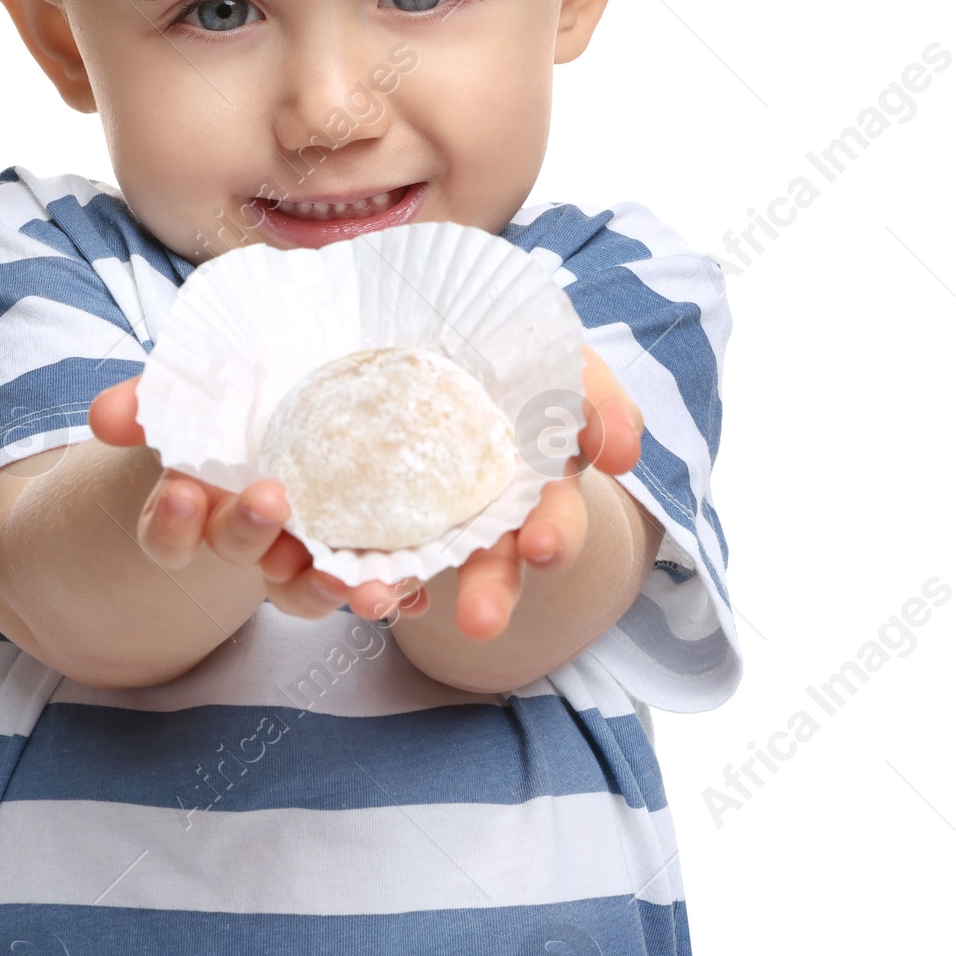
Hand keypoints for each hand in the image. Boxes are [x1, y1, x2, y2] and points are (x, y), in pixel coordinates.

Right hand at [89, 377, 379, 619]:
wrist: (316, 425)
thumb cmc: (237, 410)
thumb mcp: (198, 397)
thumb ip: (154, 402)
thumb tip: (102, 414)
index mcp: (201, 505)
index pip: (170, 531)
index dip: (172, 523)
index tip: (183, 496)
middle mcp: (249, 541)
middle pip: (240, 553)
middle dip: (249, 534)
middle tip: (271, 500)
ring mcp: (304, 557)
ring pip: (303, 590)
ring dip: (323, 588)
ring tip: (350, 580)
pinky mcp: (359, 563)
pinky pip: (371, 587)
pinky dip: (391, 591)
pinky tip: (411, 587)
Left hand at [342, 344, 643, 640]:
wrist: (432, 334)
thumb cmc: (511, 354)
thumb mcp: (561, 362)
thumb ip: (598, 398)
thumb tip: (623, 453)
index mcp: (538, 484)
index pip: (555, 518)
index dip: (555, 535)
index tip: (542, 546)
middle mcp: (487, 514)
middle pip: (493, 565)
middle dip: (489, 593)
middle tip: (480, 621)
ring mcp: (429, 517)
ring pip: (421, 566)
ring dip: (400, 588)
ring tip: (375, 602)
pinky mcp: (371, 512)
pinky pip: (360, 546)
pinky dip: (346, 565)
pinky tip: (332, 575)